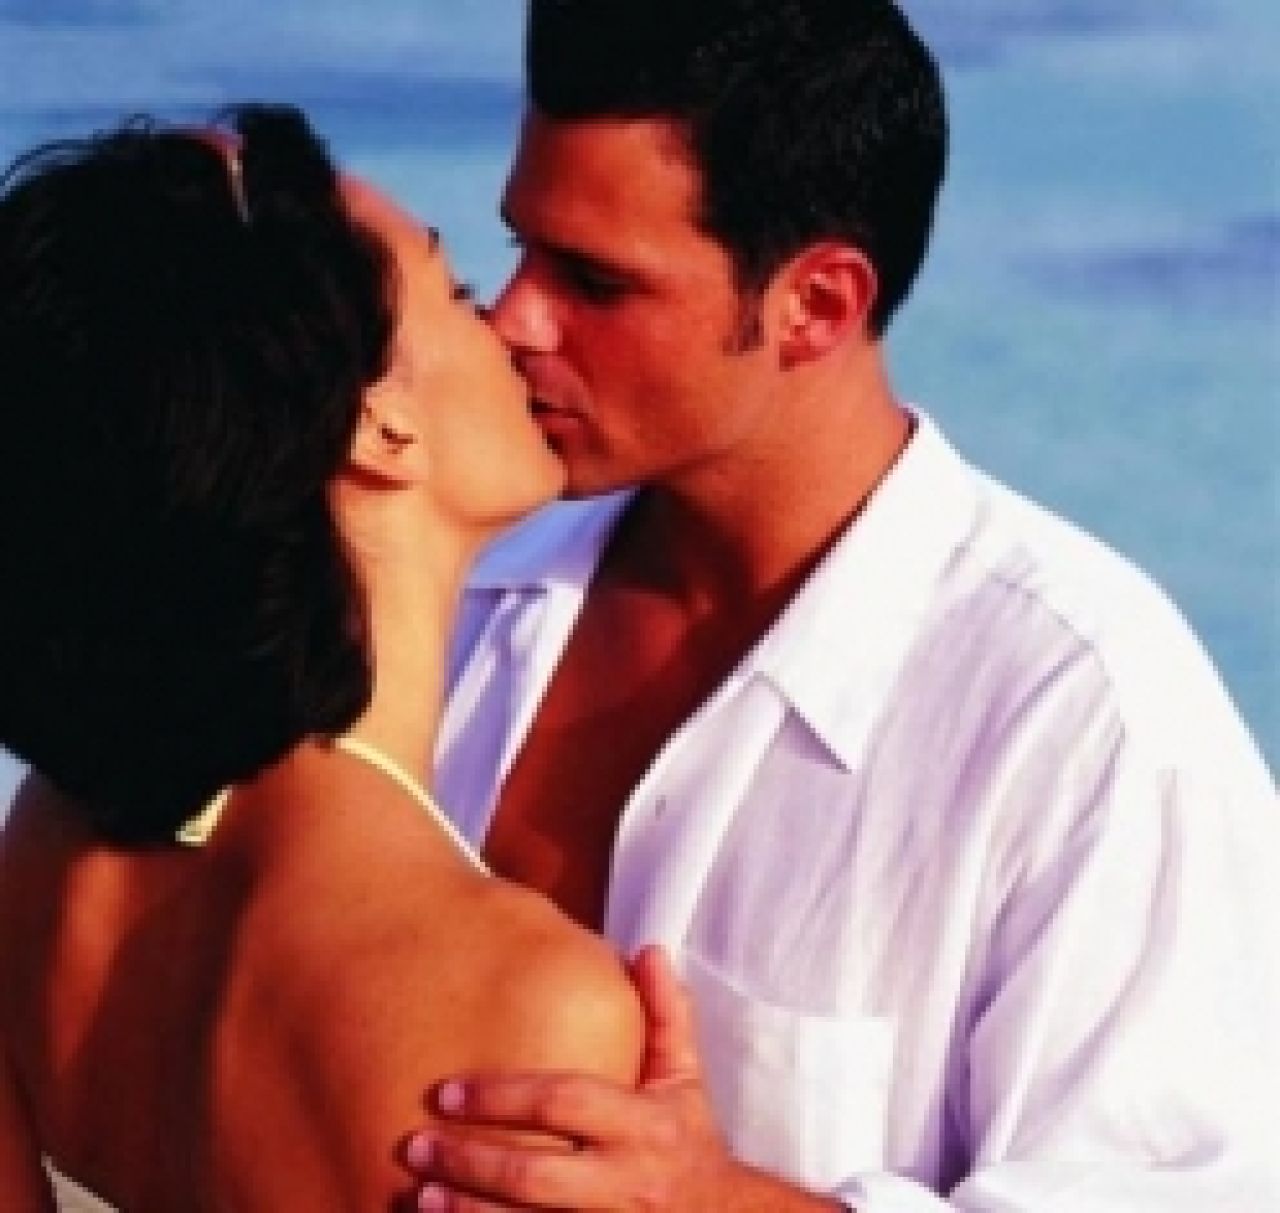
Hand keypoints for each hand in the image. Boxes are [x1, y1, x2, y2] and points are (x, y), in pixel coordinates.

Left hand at [405, 945, 836, 1210]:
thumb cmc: (688, 1141)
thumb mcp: (684, 1078)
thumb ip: (665, 1014)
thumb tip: (649, 950)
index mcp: (643, 1124)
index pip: (566, 1101)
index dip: (503, 1096)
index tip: (447, 1091)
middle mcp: (625, 1180)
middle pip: (536, 1176)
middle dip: (471, 1163)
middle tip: (415, 1144)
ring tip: (416, 1197)